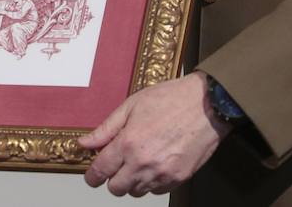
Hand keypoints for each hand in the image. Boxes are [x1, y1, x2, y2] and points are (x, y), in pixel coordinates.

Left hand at [79, 71, 229, 196]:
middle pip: (116, 188)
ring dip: (133, 181)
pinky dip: (152, 182)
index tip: (92, 176)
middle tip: (117, 165)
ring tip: (139, 160)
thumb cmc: (171, 99)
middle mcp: (143, 163)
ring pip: (137, 192)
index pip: (100, 171)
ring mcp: (162, 173)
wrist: (207, 104)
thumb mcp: (131, 105)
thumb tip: (85, 143)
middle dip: (112, 179)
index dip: (92, 176)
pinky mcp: (179, 178)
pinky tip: (155, 163)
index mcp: (128, 143)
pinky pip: (157, 191)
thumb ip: (106, 129)